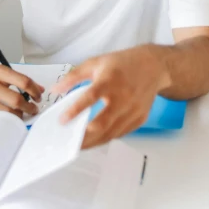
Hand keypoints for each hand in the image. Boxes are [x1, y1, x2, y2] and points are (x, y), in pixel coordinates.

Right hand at [0, 61, 44, 117]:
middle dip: (29, 107)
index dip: (35, 91)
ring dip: (18, 116)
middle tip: (33, 110)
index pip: (23, 82)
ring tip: (22, 116)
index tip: (38, 97)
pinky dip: (3, 121)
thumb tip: (40, 90)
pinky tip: (7, 120)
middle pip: (16, 100)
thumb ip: (19, 80)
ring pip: (6, 112)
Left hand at [52, 46, 169, 148]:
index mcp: (110, 80)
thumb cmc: (121, 64)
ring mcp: (133, 110)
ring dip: (94, 142)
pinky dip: (106, 138)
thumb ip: (73, 77)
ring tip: (78, 146)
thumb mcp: (95, 63)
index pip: (91, 97)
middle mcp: (123, 97)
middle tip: (68, 143)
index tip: (62, 120)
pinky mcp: (140, 119)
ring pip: (111, 133)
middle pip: (102, 123)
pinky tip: (95, 140)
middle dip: (84, 137)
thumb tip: (55, 90)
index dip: (76, 110)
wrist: (154, 66)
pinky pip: (120, 133)